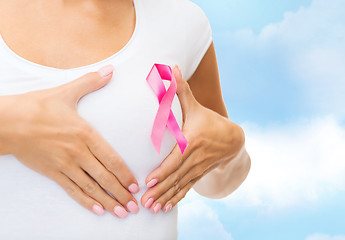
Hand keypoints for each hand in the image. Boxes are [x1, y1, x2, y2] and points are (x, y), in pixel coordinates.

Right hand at [0, 65, 139, 217]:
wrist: (7, 121)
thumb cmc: (38, 106)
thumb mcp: (67, 92)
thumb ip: (92, 82)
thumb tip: (111, 69)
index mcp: (85, 134)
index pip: (111, 159)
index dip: (125, 174)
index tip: (136, 186)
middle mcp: (78, 152)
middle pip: (104, 177)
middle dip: (121, 193)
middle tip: (135, 206)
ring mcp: (64, 165)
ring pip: (91, 188)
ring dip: (108, 201)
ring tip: (122, 212)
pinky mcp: (52, 172)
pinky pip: (72, 190)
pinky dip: (86, 202)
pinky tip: (97, 210)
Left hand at [140, 65, 244, 213]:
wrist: (233, 140)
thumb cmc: (209, 121)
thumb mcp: (196, 106)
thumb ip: (181, 90)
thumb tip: (171, 67)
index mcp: (192, 142)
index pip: (175, 159)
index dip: (163, 171)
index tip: (148, 181)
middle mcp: (194, 159)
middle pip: (175, 177)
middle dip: (159, 190)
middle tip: (144, 201)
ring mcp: (197, 170)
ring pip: (179, 186)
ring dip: (165, 198)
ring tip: (151, 209)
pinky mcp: (197, 176)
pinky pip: (185, 190)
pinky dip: (175, 200)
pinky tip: (164, 209)